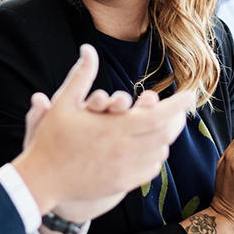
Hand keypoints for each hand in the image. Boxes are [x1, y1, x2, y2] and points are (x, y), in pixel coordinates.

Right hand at [13, 45, 194, 215]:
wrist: (42, 180)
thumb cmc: (51, 140)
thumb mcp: (63, 103)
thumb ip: (81, 75)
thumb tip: (88, 48)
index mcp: (115, 129)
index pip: (158, 116)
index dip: (178, 105)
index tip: (190, 94)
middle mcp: (125, 151)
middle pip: (165, 135)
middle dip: (176, 120)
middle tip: (180, 110)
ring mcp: (125, 170)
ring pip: (160, 153)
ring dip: (165, 138)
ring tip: (164, 127)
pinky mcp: (122, 184)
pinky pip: (150, 170)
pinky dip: (155, 157)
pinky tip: (150, 149)